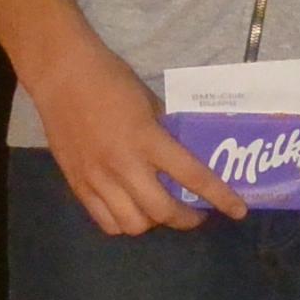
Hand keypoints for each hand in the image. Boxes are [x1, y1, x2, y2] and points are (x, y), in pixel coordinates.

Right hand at [32, 42, 243, 234]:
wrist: (61, 74)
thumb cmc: (110, 79)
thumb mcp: (149, 101)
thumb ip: (165, 132)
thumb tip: (185, 153)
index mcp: (147, 138)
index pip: (192, 176)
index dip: (219, 197)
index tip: (238, 210)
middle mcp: (123, 164)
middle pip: (161, 212)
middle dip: (185, 219)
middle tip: (194, 212)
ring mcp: (97, 178)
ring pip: (132, 224)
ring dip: (153, 223)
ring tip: (159, 212)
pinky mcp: (77, 184)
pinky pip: (105, 221)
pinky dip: (124, 223)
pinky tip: (131, 211)